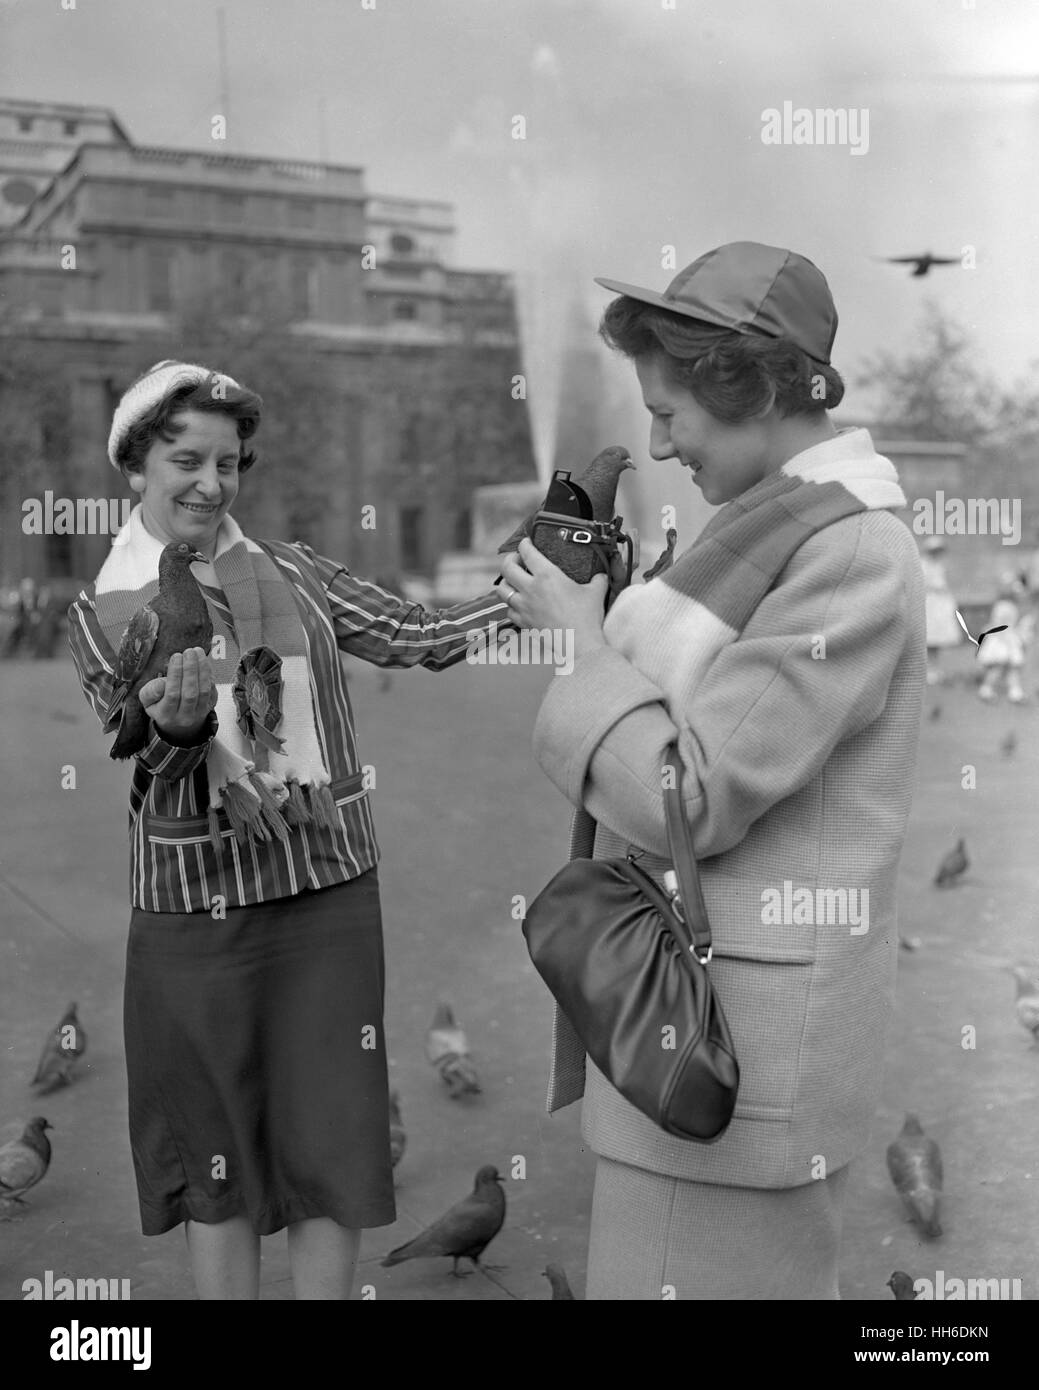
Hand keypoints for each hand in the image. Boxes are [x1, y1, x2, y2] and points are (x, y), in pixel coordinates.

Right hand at [139, 648, 216, 742]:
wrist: (179, 725)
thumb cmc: (161, 707)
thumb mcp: (148, 702)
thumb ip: (150, 692)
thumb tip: (163, 683)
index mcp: (166, 715)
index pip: (172, 695)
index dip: (175, 675)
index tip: (176, 657)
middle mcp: (184, 717)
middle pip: (190, 692)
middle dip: (190, 669)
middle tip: (188, 652)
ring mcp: (199, 713)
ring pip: (203, 690)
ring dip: (202, 669)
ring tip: (197, 652)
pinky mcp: (210, 706)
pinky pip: (212, 689)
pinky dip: (209, 674)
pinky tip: (203, 661)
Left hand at [498, 539, 607, 656]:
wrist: (580, 645)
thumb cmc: (587, 618)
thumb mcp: (596, 591)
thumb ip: (597, 579)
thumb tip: (601, 575)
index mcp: (547, 576)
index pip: (527, 552)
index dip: (524, 543)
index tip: (526, 542)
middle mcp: (530, 589)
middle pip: (506, 568)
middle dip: (509, 559)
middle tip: (517, 560)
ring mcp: (524, 607)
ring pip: (501, 590)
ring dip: (505, 582)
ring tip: (514, 581)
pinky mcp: (523, 622)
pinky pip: (509, 610)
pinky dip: (511, 605)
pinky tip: (519, 604)